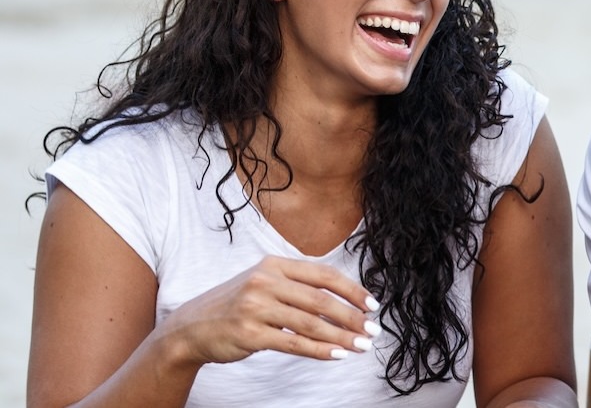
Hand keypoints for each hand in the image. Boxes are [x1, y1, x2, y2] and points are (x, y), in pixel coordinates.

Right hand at [156, 256, 378, 365]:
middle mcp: (264, 282)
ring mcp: (255, 307)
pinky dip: (319, 350)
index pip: (323, 275)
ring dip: (340, 336)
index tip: (372, 305)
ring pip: (310, 323)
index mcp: (274, 265)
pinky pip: (293, 343)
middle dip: (352, 317)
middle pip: (321, 300)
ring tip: (361, 345)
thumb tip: (344, 302)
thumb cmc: (235, 305)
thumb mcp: (263, 284)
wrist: (190, 327)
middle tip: (372, 330)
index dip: (352, 290)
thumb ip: (297, 287)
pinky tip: (337, 355)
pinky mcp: (249, 333)